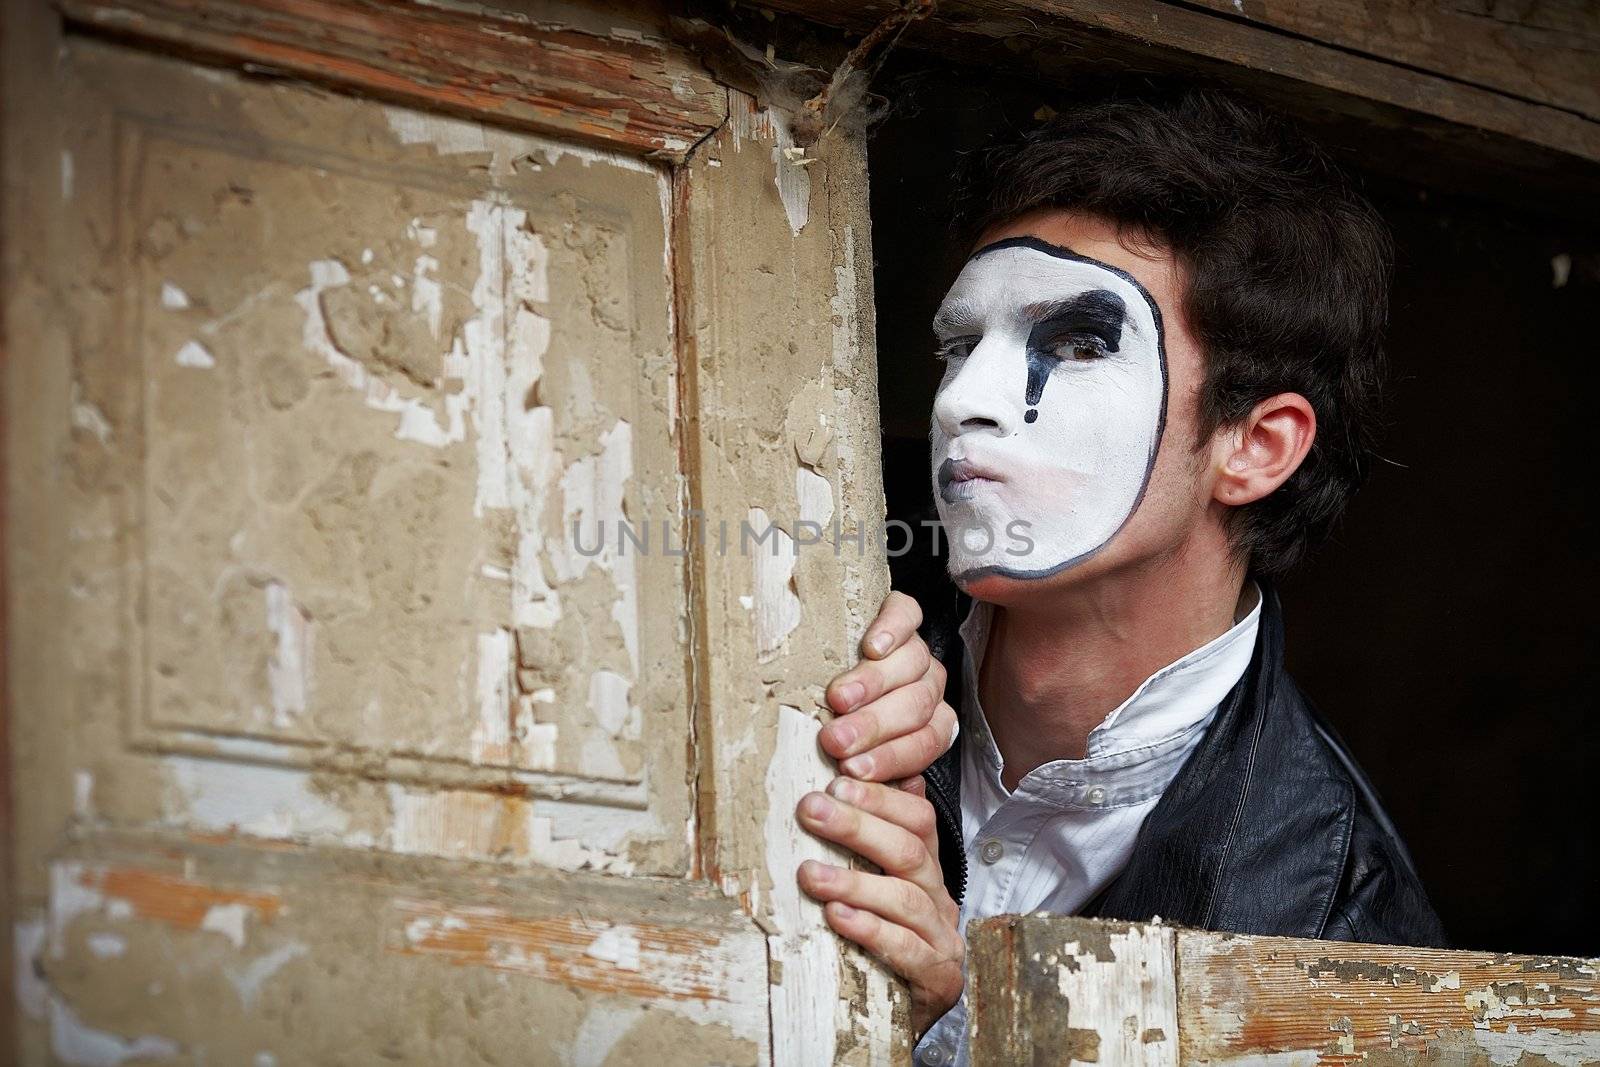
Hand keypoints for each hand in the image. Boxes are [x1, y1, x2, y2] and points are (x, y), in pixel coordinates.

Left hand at [797, 775, 963, 1036]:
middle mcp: (939, 898)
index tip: (833, 782)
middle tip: (811, 810)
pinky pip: (908, 949)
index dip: (879, 797)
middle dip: (857, 827)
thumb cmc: (876, 944)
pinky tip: (837, 917)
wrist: (896, 1017)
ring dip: (854, 881)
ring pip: (905, 898)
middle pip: (909, 850)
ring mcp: (943, 938)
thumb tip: (846, 774)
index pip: (917, 818)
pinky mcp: (938, 978)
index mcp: (926, 868)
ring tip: (809, 873)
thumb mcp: (870, 885)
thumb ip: (866, 838)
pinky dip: (871, 930)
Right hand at [821, 592, 956, 782]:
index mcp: (927, 725)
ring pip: (912, 665)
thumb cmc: (837, 719)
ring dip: (873, 685)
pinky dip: (892, 631)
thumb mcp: (851, 751)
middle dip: (874, 727)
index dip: (890, 758)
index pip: (924, 744)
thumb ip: (859, 768)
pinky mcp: (904, 613)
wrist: (831, 652)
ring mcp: (918, 651)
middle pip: (916, 707)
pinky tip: (871, 646)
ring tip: (838, 699)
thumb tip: (854, 795)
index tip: (852, 770)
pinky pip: (907, 617)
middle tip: (836, 740)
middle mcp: (928, 688)